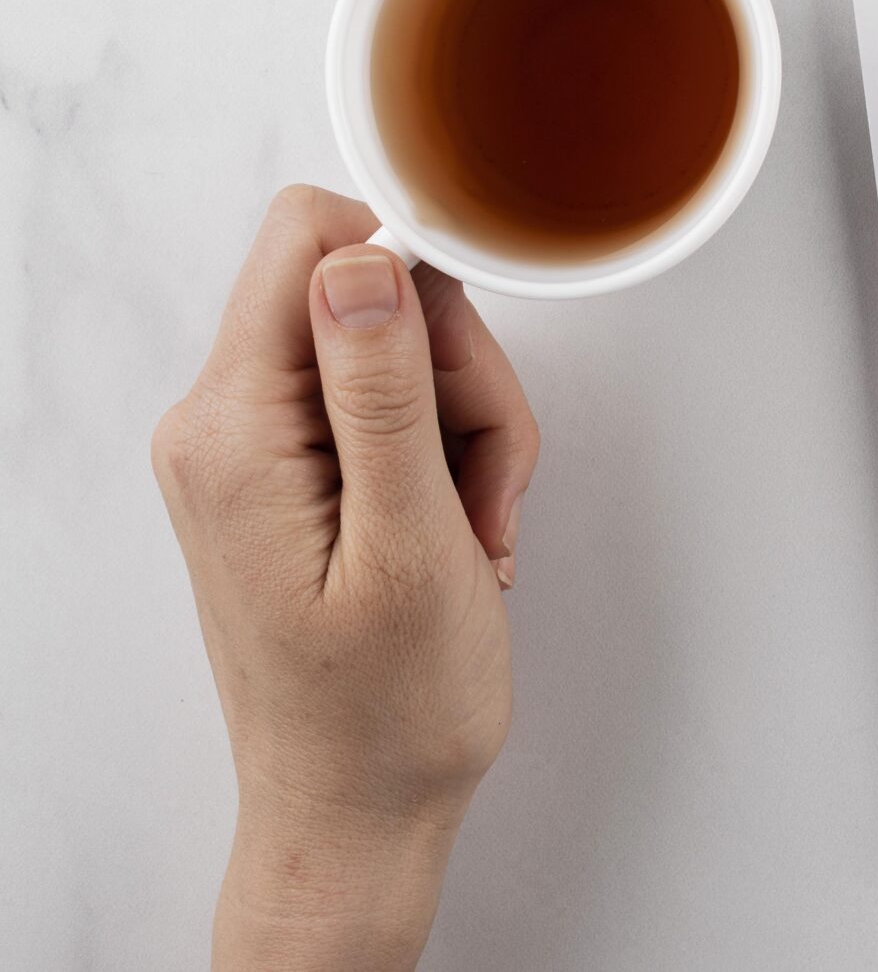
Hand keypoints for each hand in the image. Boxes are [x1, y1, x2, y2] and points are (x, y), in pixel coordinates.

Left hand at [152, 186, 538, 970]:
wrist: (357, 810)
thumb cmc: (385, 710)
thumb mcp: (409, 543)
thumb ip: (380, 392)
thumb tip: (361, 259)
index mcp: (231, 429)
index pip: (311, 241)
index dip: (413, 271)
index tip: (467, 362)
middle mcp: (220, 422)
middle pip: (371, 294)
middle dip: (460, 377)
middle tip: (484, 486)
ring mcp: (253, 447)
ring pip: (398, 349)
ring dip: (469, 427)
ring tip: (474, 530)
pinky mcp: (290, 470)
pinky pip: (388, 405)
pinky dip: (447, 457)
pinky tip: (457, 534)